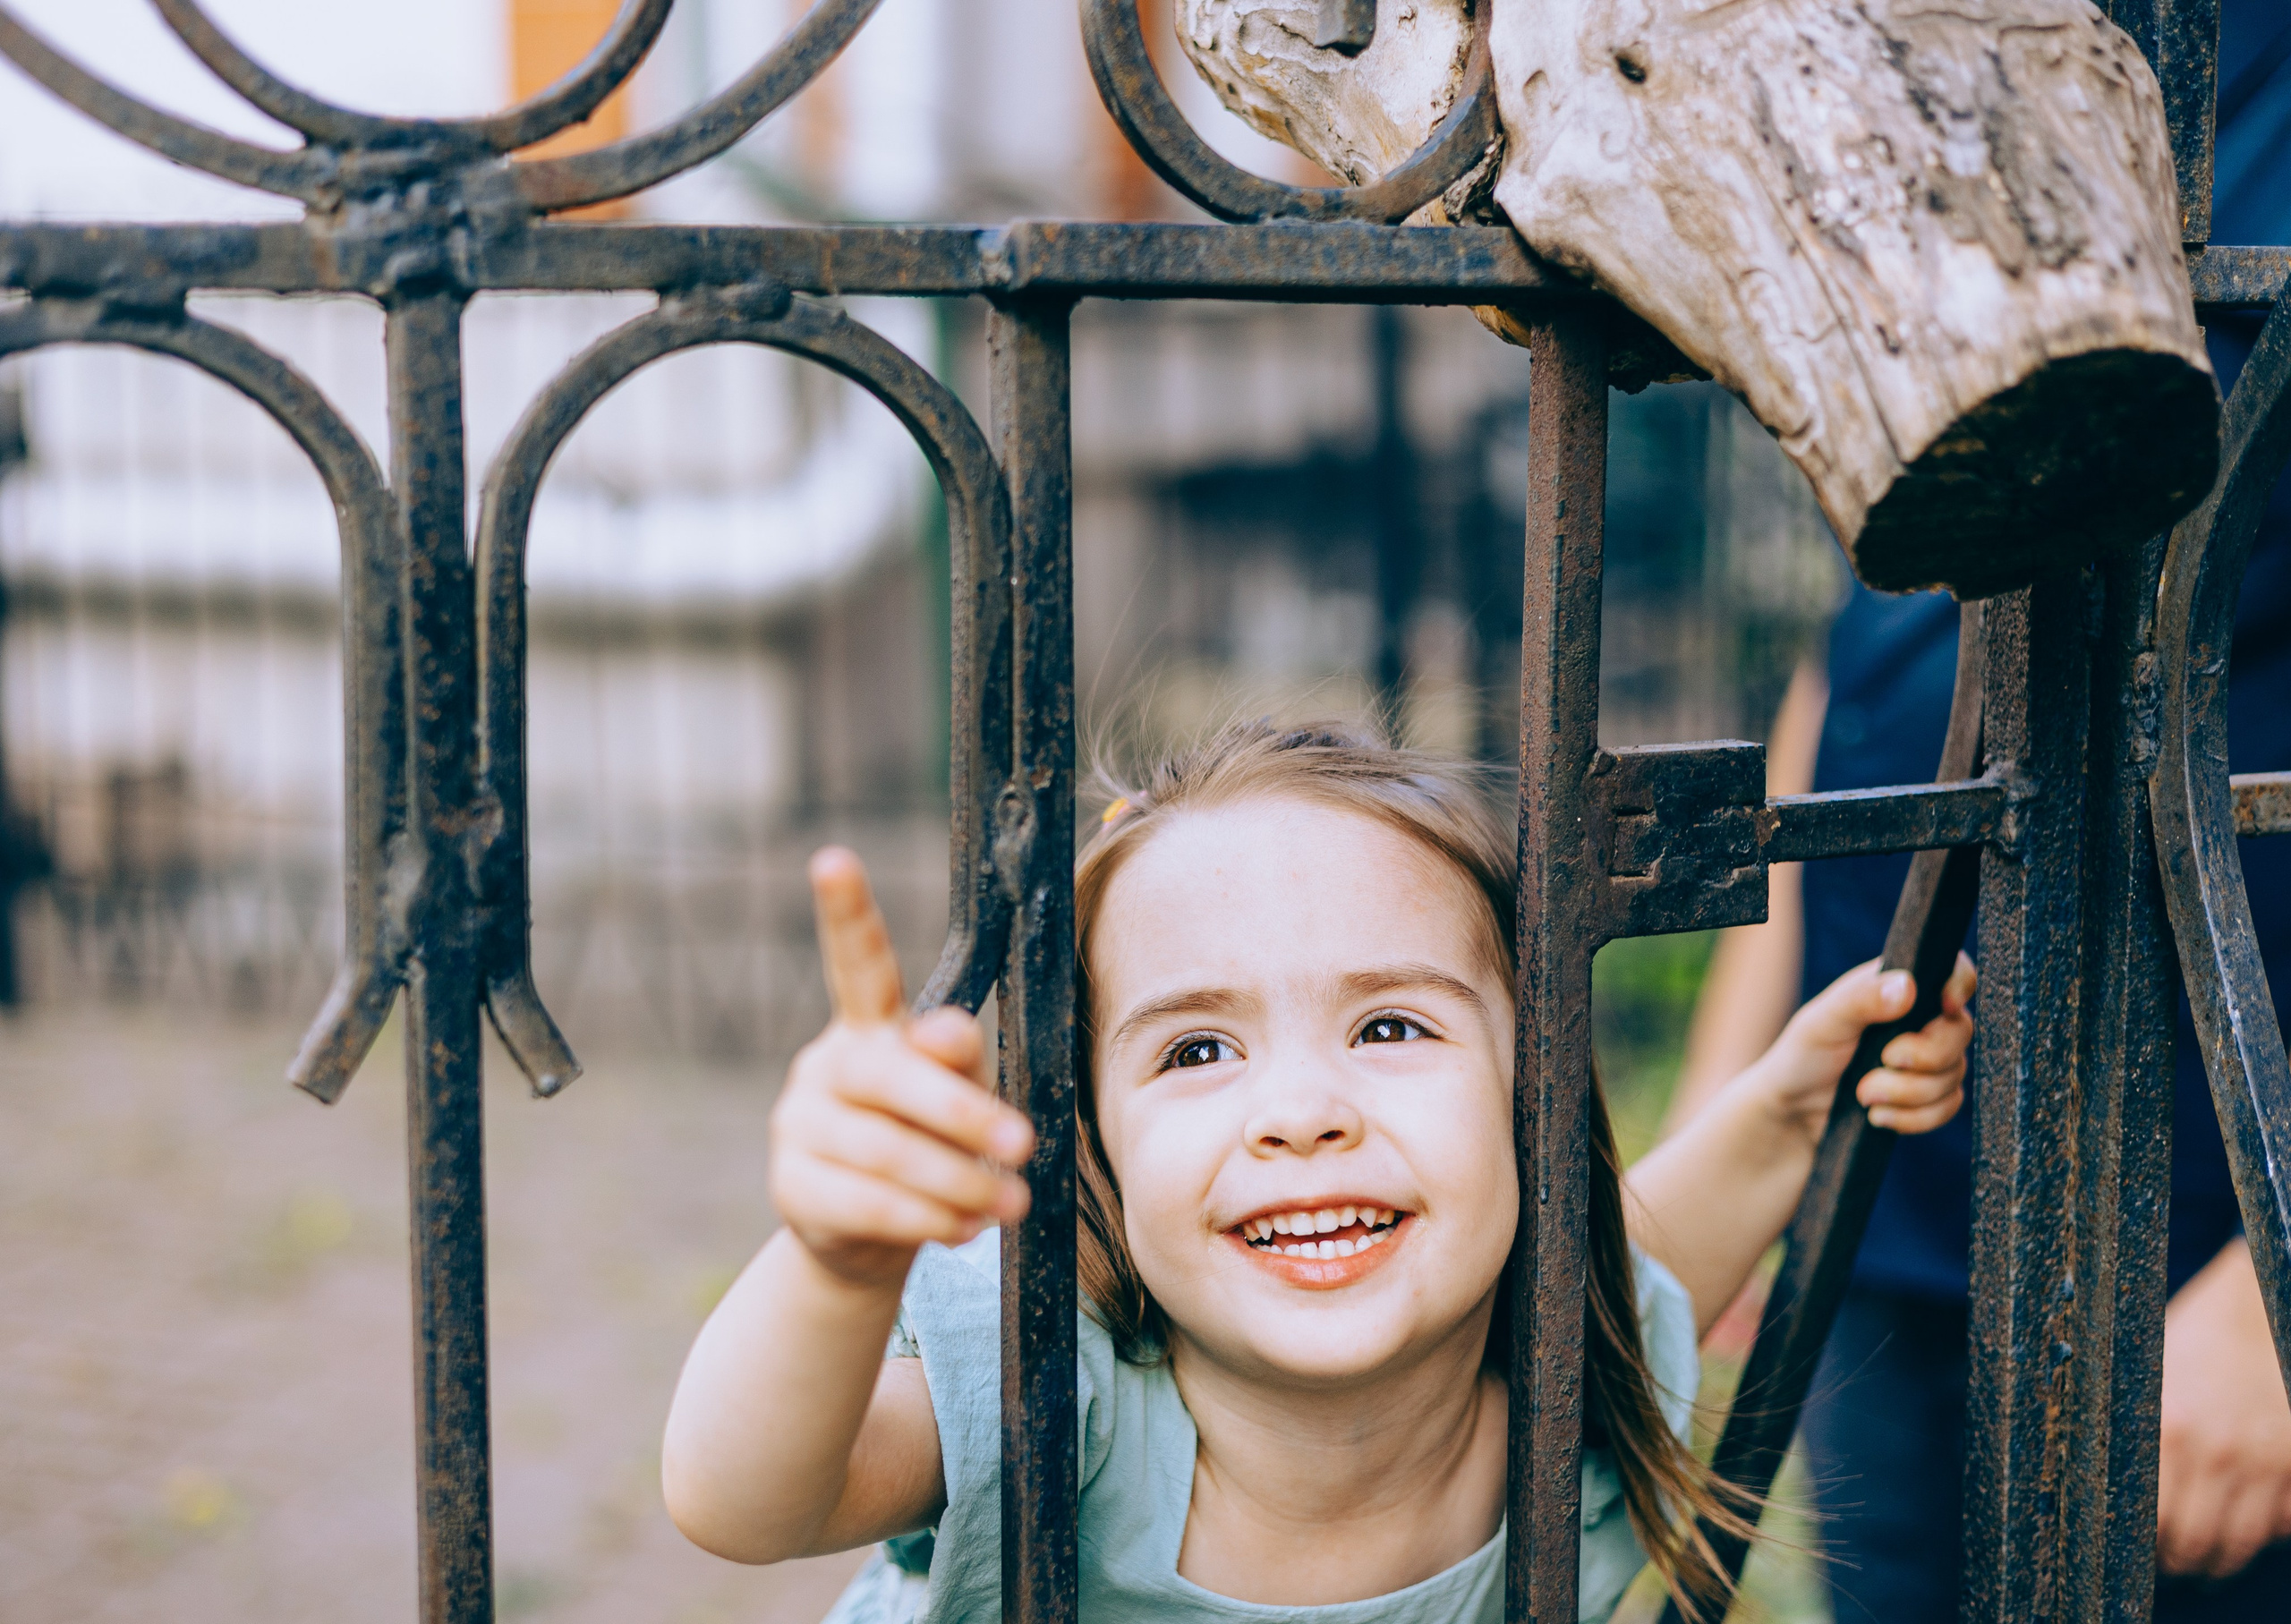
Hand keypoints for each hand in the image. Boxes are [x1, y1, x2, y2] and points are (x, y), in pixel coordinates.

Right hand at [768, 848, 1034, 1291]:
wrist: (865, 1235)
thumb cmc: (926, 1141)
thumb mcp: (954, 1095)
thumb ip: (956, 1061)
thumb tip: (948, 1035)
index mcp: (867, 1024)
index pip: (856, 961)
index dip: (846, 912)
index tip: (832, 859)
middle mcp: (826, 1064)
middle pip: (890, 1076)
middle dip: (964, 1113)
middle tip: (1026, 1144)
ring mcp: (799, 1125)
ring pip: (887, 1151)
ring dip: (961, 1181)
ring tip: (1013, 1202)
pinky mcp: (791, 1188)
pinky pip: (867, 1203)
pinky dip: (927, 1218)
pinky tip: (966, 1229)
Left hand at [1754, 953, 1975, 1146]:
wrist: (1795, 1113)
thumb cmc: (1805, 1056)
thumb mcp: (1824, 1021)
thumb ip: (1861, 999)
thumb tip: (1907, 986)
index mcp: (1897, 988)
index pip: (1953, 971)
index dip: (1959, 984)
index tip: (1945, 1005)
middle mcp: (1921, 1020)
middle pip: (1961, 1031)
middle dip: (1924, 1056)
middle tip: (1883, 1061)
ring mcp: (1930, 1061)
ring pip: (1954, 1075)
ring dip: (1906, 1093)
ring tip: (1863, 1094)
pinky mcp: (1930, 1098)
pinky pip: (1947, 1108)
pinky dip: (1911, 1117)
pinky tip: (1877, 1115)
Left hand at [2158, 1239, 2290, 1577]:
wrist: (2256, 1308)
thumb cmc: (2190, 1338)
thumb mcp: (2141, 1375)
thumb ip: (2128, 1428)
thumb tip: (2089, 1478)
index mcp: (2165, 1428)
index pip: (2149, 1520)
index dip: (2142, 1548)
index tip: (2135, 1553)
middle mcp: (2215, 1451)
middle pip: (2197, 1542)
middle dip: (2180, 1561)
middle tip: (2172, 1562)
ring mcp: (2263, 1459)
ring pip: (2243, 1543)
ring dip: (2223, 1559)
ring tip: (2208, 1558)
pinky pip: (2285, 1524)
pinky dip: (2268, 1532)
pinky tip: (2248, 1522)